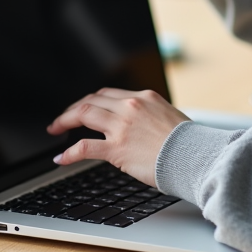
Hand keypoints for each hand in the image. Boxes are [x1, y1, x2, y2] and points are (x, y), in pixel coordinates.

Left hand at [46, 88, 189, 186]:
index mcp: (145, 98)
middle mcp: (131, 107)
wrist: (195, 157)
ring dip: (64, 121)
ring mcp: (122, 126)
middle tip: (63, 118)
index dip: (92, 100)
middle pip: (92, 100)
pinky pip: (84, 147)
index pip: (109, 94)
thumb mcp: (170, 118)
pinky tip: (61, 157)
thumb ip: (151, 117)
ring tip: (55, 130)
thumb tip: (142, 126)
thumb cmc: (188, 144)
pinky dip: (68, 152)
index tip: (84, 108)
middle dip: (74, 108)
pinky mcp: (117, 148)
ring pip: (83, 114)